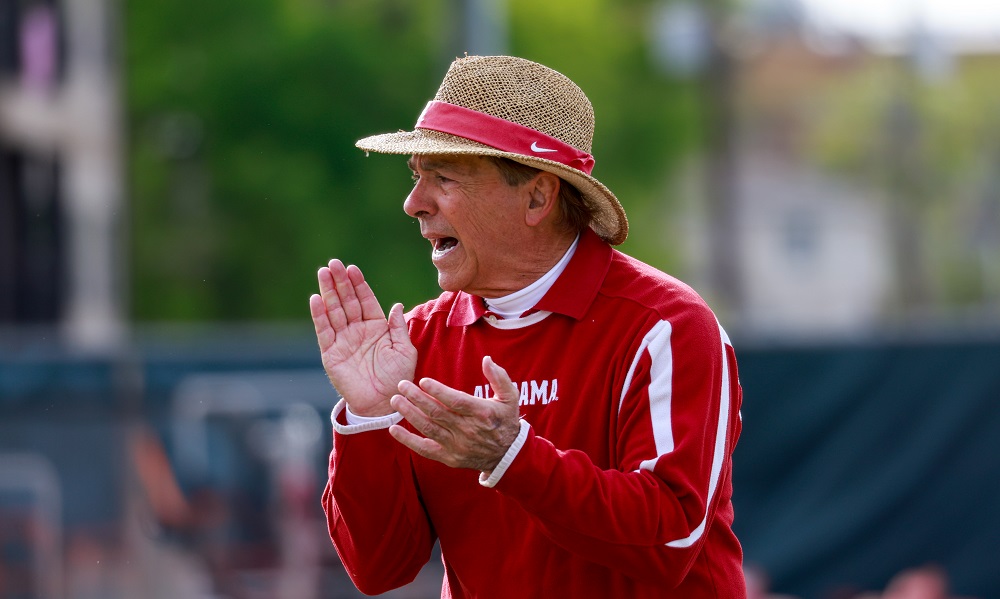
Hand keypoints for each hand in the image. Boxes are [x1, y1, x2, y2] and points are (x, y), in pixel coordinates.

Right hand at [309, 259, 416, 416]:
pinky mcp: (331, 353)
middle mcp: (358, 331)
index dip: (359, 284)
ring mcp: (343, 340)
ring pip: (334, 311)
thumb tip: (396, 305)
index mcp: (376, 327)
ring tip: (322, 273)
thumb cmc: (398, 378)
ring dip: (327, 292)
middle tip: (333, 264)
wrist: (384, 403)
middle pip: (347, 301)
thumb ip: (398, 327)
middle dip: (340, 282)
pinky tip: (316, 299)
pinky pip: (324, 331)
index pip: (365, 300)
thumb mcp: (405, 350)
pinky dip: (319, 315)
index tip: (352, 268)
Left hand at [388, 356, 520, 471]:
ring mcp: (457, 446)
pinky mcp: (449, 457)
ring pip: (428, 428)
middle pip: (437, 413)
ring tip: (396, 400)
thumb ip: (499, 377)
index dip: (438, 391)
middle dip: (417, 398)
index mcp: (482, 413)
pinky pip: (425, 449)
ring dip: (409, 414)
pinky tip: (394, 429)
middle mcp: (468, 430)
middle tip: (401, 385)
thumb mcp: (510, 397)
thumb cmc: (505, 420)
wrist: (507, 455)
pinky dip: (408, 440)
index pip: (456, 401)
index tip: (423, 381)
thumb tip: (487, 360)